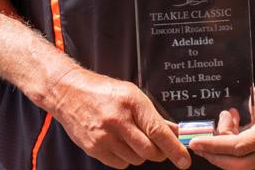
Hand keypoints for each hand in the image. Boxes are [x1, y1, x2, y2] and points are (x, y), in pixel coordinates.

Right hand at [50, 67, 189, 168]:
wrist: (70, 94)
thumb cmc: (105, 92)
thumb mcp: (134, 95)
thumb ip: (154, 115)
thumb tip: (174, 131)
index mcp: (133, 103)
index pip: (158, 132)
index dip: (174, 148)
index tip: (184, 160)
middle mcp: (118, 121)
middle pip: (148, 151)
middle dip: (159, 152)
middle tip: (159, 146)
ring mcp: (104, 136)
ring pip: (135, 159)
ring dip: (141, 154)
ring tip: (133, 138)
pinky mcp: (93, 148)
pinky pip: (119, 164)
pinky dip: (125, 159)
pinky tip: (121, 144)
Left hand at [187, 81, 254, 169]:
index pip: (241, 146)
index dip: (217, 146)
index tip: (196, 142)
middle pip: (239, 163)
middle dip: (215, 155)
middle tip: (198, 144)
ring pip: (239, 165)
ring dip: (220, 153)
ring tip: (214, 132)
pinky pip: (242, 160)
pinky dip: (228, 151)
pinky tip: (224, 135)